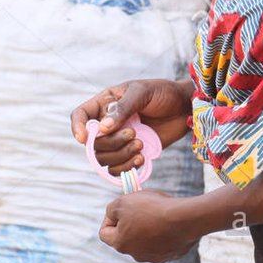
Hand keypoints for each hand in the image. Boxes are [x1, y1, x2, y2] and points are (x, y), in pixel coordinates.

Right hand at [71, 78, 192, 176]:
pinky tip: (142, 158)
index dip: (77, 127)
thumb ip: (123, 108)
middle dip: (112, 142)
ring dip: (120, 155)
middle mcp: (108, 124)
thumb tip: (102, 128)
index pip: (80, 116)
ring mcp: (119, 140)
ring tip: (140, 145)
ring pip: (104, 158)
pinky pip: (117, 169)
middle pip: (93, 143)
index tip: (84, 138)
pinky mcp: (131, 153)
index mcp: (105, 104)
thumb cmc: (163, 93)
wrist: (185, 107)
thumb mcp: (142, 93)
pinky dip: (127, 167)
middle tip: (134, 134)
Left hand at [98, 191, 196, 262]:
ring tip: (159, 214)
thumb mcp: (123, 202)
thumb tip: (112, 215)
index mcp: (120, 244)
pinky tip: (172, 223)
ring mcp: (154, 257)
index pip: (104, 233)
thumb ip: (111, 210)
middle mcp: (135, 255)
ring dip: (148, 229)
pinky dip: (164, 233)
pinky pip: (163, 243)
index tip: (121, 208)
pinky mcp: (171, 255)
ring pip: (145, 241)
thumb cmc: (152, 208)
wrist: (185, 219)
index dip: (109, 218)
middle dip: (131, 223)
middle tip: (142, 208)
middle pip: (126, 237)